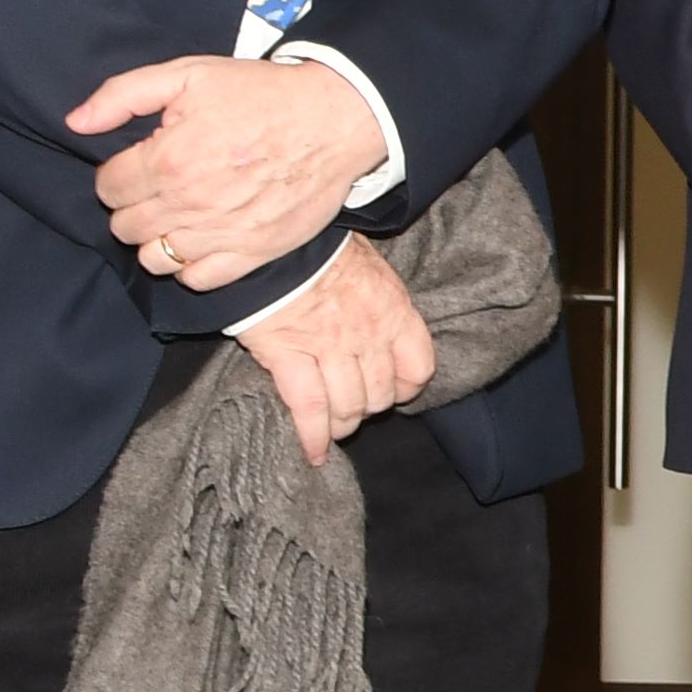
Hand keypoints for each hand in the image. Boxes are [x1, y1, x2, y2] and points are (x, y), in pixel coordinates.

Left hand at [73, 55, 382, 289]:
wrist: (335, 119)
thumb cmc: (262, 94)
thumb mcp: (189, 74)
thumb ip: (123, 94)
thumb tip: (76, 123)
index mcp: (168, 159)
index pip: (107, 188)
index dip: (116, 174)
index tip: (138, 164)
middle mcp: (190, 203)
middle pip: (124, 227)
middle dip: (132, 206)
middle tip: (157, 188)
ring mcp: (222, 233)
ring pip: (154, 259)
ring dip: (155, 239)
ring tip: (175, 216)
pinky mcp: (253, 252)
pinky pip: (197, 279)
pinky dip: (189, 265)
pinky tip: (200, 239)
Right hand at [231, 234, 435, 464]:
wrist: (273, 238)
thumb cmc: (320, 249)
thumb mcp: (369, 268)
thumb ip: (381, 303)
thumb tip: (384, 326)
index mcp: (393, 310)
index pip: (418, 366)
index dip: (407, 387)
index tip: (395, 392)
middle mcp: (367, 334)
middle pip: (380, 394)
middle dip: (369, 408)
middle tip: (355, 408)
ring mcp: (328, 348)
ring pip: (348, 406)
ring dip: (343, 425)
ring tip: (336, 428)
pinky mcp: (289, 357)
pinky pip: (309, 409)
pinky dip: (313, 437)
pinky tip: (315, 453)